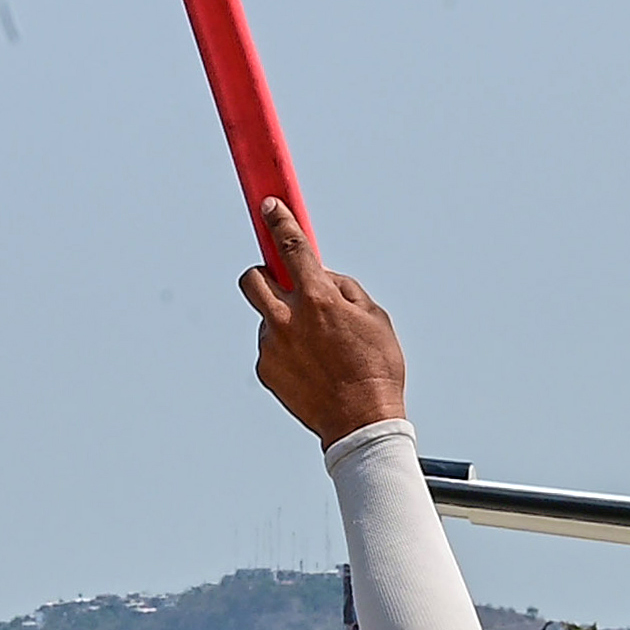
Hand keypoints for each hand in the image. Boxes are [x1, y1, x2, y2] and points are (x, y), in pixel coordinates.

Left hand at [240, 199, 407, 446]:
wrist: (361, 423)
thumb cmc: (376, 368)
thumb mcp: (376, 318)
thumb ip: (344, 289)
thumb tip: (321, 275)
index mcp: (319, 299)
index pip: (292, 247)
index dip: (280, 221)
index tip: (269, 206)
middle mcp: (288, 318)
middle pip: (252, 277)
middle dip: (265, 274)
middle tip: (285, 286)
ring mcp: (272, 345)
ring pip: (266, 316)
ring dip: (284, 320)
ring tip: (318, 348)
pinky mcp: (265, 369)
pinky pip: (271, 347)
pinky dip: (287, 350)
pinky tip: (312, 368)